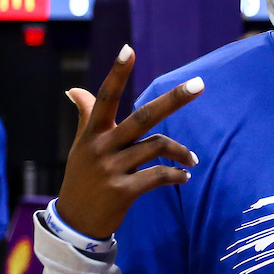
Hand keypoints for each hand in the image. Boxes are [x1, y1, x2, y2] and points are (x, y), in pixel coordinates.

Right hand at [56, 45, 201, 239]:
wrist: (74, 223)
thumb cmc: (82, 179)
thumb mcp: (81, 146)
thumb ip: (85, 116)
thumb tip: (74, 89)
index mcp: (94, 132)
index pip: (105, 96)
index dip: (116, 73)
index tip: (129, 49)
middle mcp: (102, 147)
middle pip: (143, 116)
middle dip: (173, 99)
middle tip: (199, 84)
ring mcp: (112, 169)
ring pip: (157, 147)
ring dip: (181, 152)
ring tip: (192, 159)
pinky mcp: (123, 191)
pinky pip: (159, 177)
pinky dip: (176, 175)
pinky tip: (184, 177)